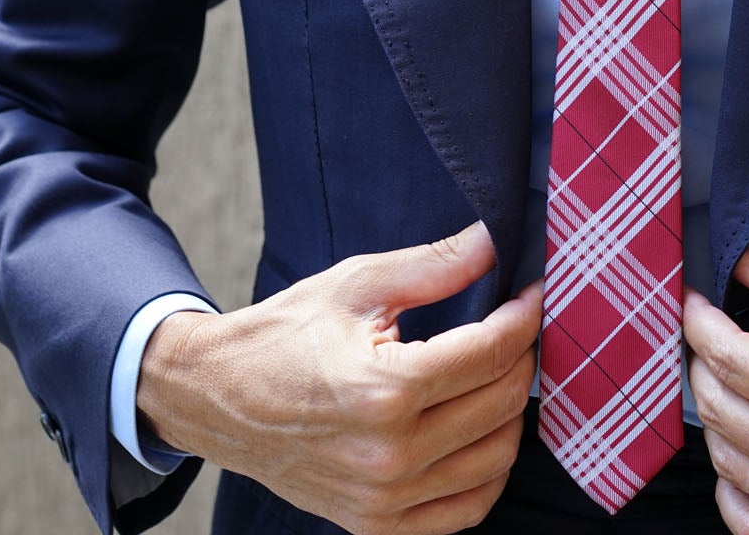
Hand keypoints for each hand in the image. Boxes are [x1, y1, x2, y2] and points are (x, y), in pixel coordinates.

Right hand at [137, 222, 542, 534]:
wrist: (214, 398)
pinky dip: (488, 473)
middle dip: (522, 357)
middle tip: (515, 327)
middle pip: (502, 403)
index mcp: (385, 389)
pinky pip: (465, 510)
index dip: (524, 315)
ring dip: (511, 413)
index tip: (534, 292)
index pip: (491, 353)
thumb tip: (495, 242)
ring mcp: (385, 498)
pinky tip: (481, 434)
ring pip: (496, 459)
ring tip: (497, 375)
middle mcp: (390, 454)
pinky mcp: (376, 524)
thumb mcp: (356, 285)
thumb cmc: (285, 335)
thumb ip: (434, 265)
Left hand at [684, 244, 748, 534]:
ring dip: (715, 420)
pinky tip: (740, 460)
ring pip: (731, 468)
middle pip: (722, 413)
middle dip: (702, 365)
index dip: (700, 323)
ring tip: (726, 384)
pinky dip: (736, 498)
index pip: (732, 361)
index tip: (692, 301)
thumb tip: (739, 260)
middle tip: (707, 337)